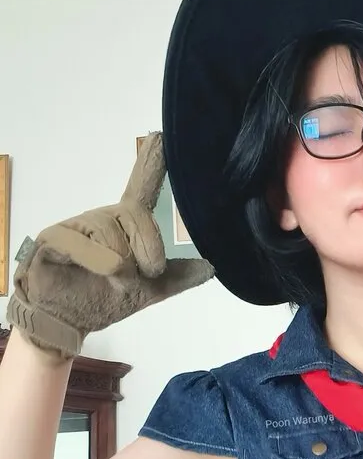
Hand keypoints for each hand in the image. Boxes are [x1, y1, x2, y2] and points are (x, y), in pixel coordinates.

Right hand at [5, 132, 214, 358]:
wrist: (69, 321)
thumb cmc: (104, 298)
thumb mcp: (151, 290)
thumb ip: (179, 277)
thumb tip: (211, 267)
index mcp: (127, 224)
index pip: (141, 186)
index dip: (152, 162)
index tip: (162, 137)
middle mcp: (104, 217)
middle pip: (139, 218)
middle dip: (149, 254)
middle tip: (141, 275)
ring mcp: (79, 225)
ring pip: (114, 235)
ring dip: (122, 268)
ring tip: (114, 280)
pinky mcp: (54, 237)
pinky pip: (86, 246)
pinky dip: (100, 264)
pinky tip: (98, 274)